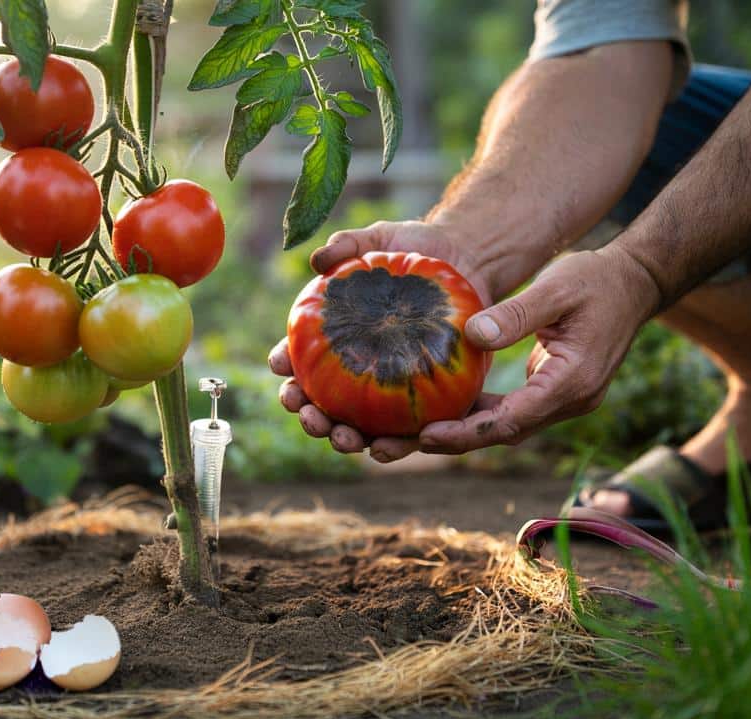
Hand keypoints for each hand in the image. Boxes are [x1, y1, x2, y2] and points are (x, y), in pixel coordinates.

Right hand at [269, 220, 493, 456]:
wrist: (469, 260)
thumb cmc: (416, 248)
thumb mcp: (380, 237)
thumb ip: (347, 244)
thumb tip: (318, 260)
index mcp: (332, 335)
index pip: (297, 355)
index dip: (284, 364)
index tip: (281, 365)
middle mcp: (353, 368)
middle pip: (319, 401)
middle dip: (307, 414)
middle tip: (310, 415)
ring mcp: (386, 390)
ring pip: (355, 425)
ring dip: (342, 438)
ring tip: (344, 439)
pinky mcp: (423, 402)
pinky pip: (404, 432)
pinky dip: (391, 446)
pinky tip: (384, 449)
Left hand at [272, 244, 660, 460]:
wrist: (636, 283)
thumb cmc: (598, 279)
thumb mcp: (558, 287)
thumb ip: (517, 314)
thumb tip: (470, 335)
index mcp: (570, 384)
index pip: (510, 421)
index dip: (465, 433)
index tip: (424, 435)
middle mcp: (565, 402)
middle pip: (496, 434)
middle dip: (445, 443)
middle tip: (390, 446)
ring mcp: (557, 400)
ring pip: (496, 427)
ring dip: (451, 433)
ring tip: (395, 436)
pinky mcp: (547, 391)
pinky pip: (501, 410)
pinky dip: (467, 412)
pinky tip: (427, 407)